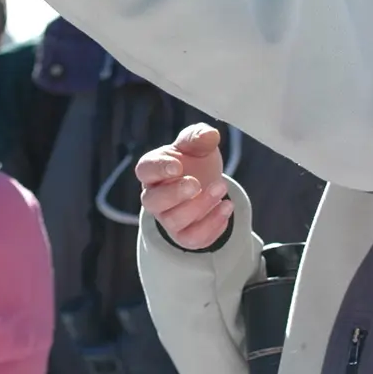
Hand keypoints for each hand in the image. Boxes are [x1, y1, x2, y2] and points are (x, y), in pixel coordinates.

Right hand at [135, 124, 233, 250]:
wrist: (206, 181)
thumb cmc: (194, 161)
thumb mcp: (197, 144)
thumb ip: (199, 137)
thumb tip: (210, 135)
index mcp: (153, 170)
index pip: (145, 170)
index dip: (159, 169)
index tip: (178, 166)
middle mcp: (155, 197)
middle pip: (153, 201)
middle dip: (176, 194)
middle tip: (196, 183)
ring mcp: (167, 218)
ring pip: (174, 221)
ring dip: (200, 207)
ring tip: (221, 189)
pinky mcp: (184, 235)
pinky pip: (192, 239)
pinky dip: (212, 226)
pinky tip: (226, 208)